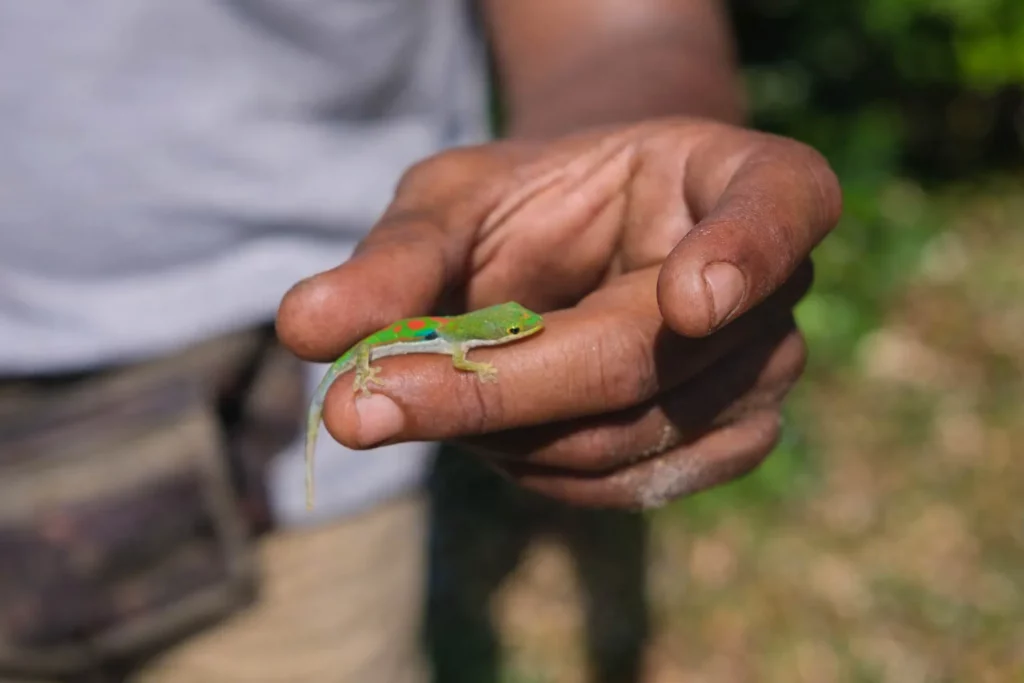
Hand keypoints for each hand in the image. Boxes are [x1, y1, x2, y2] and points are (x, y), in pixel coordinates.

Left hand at [276, 118, 840, 508]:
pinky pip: (632, 485)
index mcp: (746, 180)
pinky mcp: (730, 442)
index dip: (744, 253)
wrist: (592, 239)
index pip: (780, 206)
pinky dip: (538, 470)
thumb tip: (305, 327)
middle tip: (359, 403)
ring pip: (625, 439)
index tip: (689, 303)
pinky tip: (480, 435)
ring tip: (411, 398)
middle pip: (645, 359)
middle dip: (494, 389)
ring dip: (499, 434)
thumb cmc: (532, 201)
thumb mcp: (456, 201)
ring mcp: (764, 373)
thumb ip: (396, 258)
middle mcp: (776, 285)